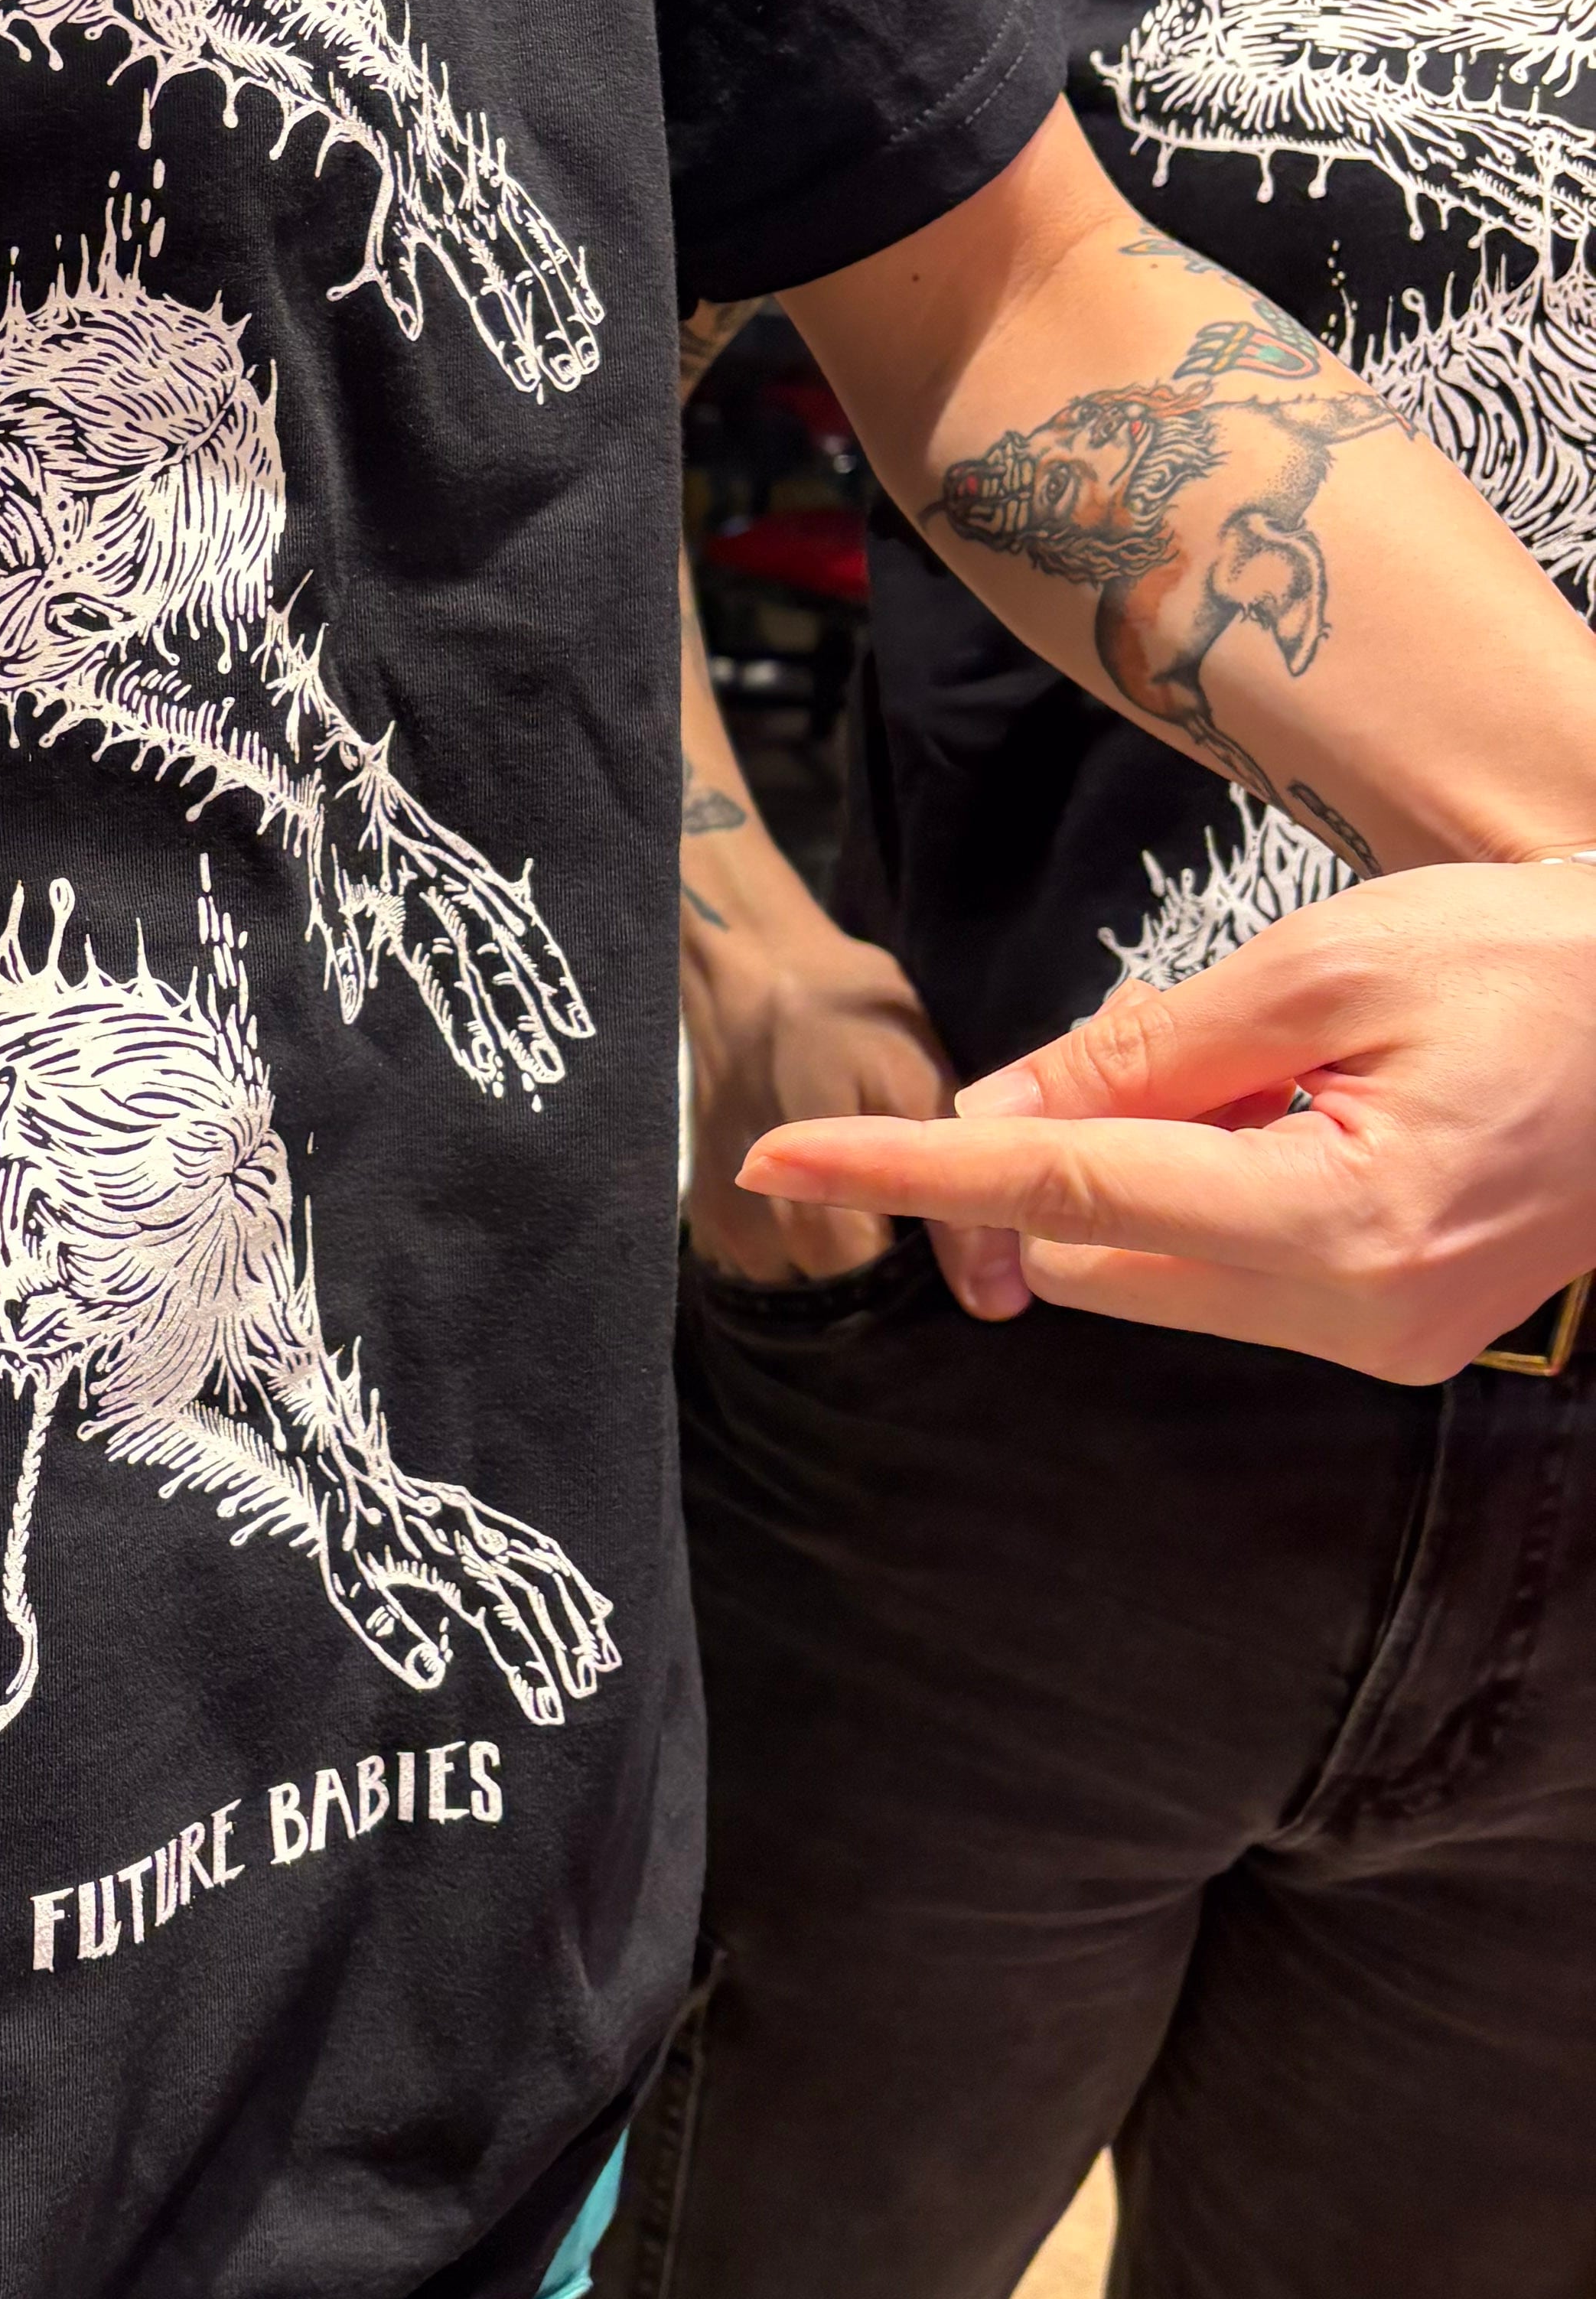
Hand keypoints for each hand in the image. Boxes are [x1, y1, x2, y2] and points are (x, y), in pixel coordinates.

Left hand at [736, 859, 1595, 1382]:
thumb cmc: (1541, 957)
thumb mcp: (1329, 963)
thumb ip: (1146, 1052)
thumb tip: (991, 1121)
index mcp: (1338, 1219)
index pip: (1061, 1194)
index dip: (910, 1170)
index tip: (779, 1154)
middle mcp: (1358, 1314)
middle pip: (1099, 1248)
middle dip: (1072, 1153)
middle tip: (1198, 1039)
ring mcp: (1390, 1341)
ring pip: (1164, 1265)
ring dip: (1166, 1170)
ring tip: (1310, 1064)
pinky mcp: (1406, 1335)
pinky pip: (1242, 1272)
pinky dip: (1231, 1190)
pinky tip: (1333, 1109)